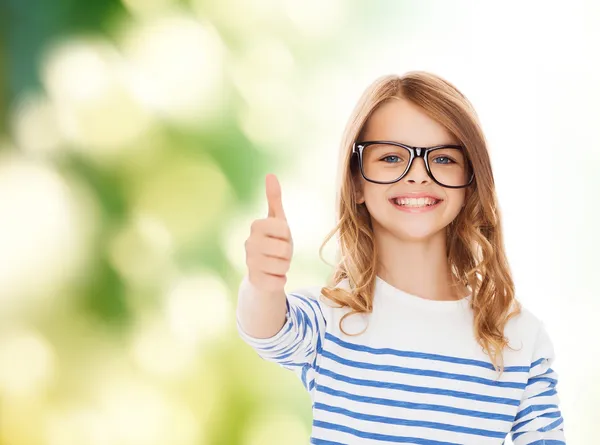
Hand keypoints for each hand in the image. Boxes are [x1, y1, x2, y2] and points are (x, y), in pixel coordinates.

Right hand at [244, 174, 292, 293]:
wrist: (264, 270)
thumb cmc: (274, 241)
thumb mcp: (277, 220)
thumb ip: (274, 198)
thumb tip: (270, 175)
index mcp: (256, 226)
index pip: (284, 229)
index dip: (287, 235)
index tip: (280, 237)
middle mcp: (249, 243)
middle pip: (285, 249)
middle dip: (288, 253)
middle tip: (279, 252)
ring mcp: (249, 263)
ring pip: (283, 266)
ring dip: (285, 267)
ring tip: (276, 264)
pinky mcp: (254, 281)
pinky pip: (278, 281)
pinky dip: (281, 280)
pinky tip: (273, 276)